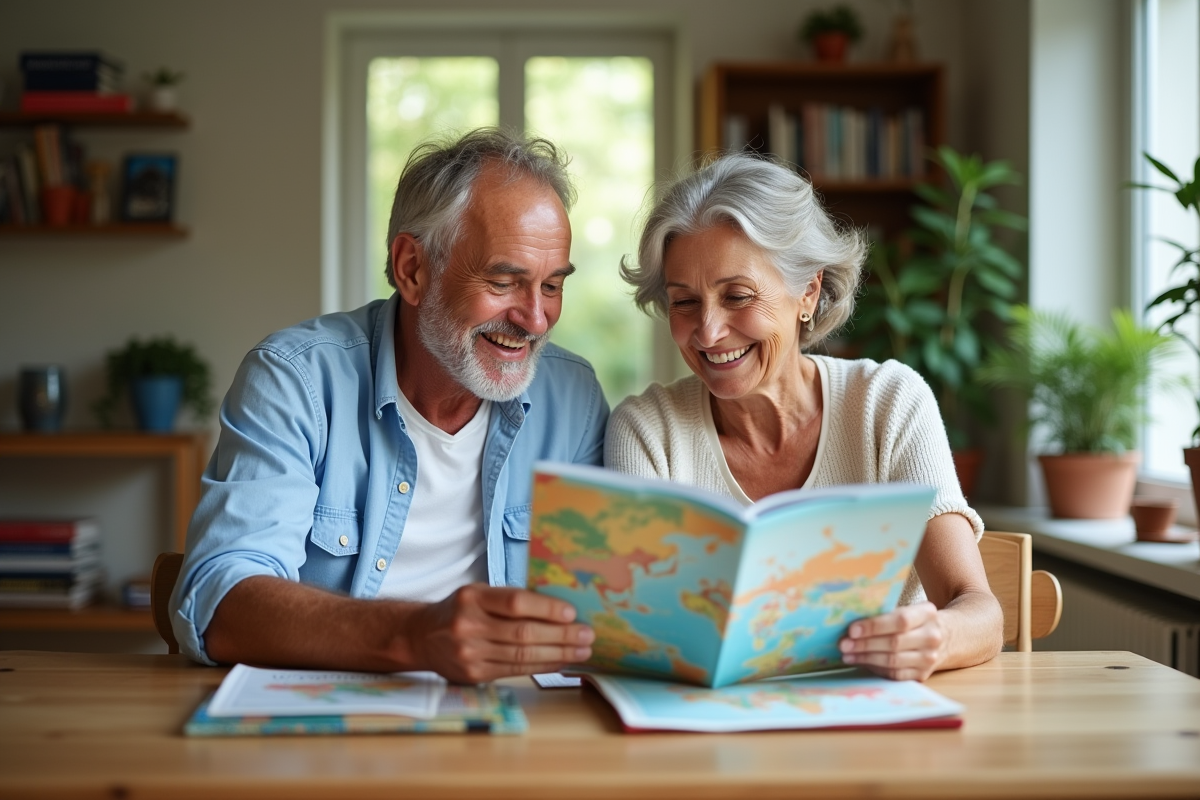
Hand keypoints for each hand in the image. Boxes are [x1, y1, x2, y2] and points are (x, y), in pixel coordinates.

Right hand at [405, 584, 593, 683]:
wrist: (421, 637)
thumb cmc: (459, 610)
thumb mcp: (478, 594)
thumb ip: (509, 600)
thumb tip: (558, 609)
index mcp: (472, 598)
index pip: (515, 603)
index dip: (546, 609)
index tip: (571, 613)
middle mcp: (468, 625)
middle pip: (523, 633)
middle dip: (561, 635)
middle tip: (587, 635)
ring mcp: (470, 653)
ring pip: (522, 656)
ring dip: (558, 654)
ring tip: (581, 650)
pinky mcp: (474, 674)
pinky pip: (515, 671)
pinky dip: (542, 667)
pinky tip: (560, 662)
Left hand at [837, 601, 944, 680]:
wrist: (945, 637)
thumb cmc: (914, 620)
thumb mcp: (907, 609)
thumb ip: (885, 613)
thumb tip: (850, 621)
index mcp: (927, 613)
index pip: (900, 620)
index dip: (874, 626)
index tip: (852, 629)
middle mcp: (932, 636)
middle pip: (894, 643)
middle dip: (865, 644)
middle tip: (843, 644)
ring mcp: (929, 658)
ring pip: (893, 661)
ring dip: (866, 658)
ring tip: (847, 654)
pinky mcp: (923, 674)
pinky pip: (895, 674)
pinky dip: (875, 669)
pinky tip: (861, 662)